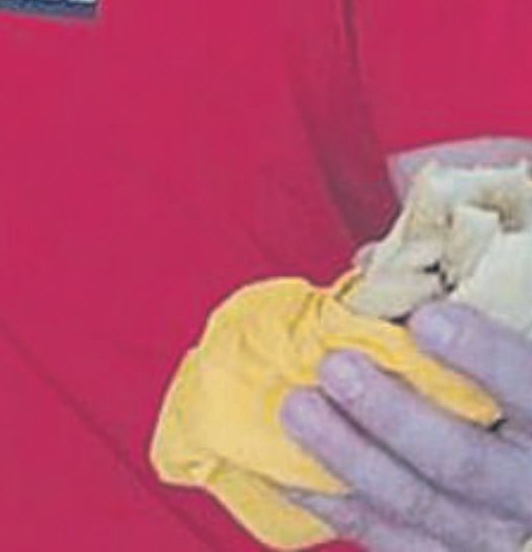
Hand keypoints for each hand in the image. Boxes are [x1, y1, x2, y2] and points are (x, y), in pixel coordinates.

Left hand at [281, 303, 531, 549]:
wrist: (517, 447)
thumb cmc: (502, 371)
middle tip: (336, 369)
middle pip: (463, 462)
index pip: (529, 388)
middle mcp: (529, 485)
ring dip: (349, 458)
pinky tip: (281, 469)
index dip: (484, 356)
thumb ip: (451, 290)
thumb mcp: (504, 323)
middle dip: (393, 417)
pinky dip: (330, 504)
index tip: (426, 318)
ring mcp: (490, 530)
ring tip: (295, 409)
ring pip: (417, 505)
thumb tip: (372, 262)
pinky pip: (387, 538)